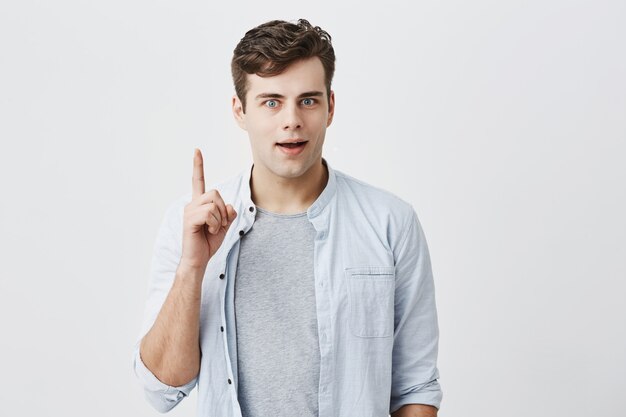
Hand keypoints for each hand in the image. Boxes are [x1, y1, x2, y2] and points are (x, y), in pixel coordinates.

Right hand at [179, 149, 236, 271]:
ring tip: (212, 229)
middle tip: (219, 225)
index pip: (198, 181)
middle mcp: (192, 204)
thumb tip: (229, 206)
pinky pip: (209, 213)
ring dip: (219, 219)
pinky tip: (209, 232)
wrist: (198, 259)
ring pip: (214, 203)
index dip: (198, 166)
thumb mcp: (224, 225)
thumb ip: (229, 213)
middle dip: (223, 210)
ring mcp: (189, 211)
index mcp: (199, 204)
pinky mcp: (189, 219)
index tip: (197, 150)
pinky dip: (215, 224)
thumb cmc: (208, 243)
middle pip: (215, 193)